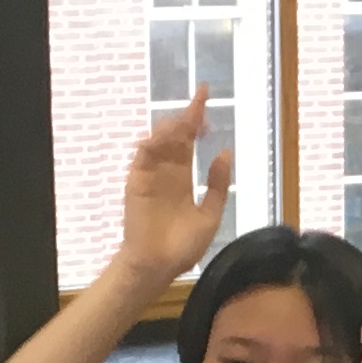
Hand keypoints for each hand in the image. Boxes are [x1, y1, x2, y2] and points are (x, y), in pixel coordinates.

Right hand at [112, 90, 237, 287]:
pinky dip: (153, 142)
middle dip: (187, 115)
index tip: (204, 95)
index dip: (196, 118)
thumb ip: (218, 186)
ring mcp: (150, 174)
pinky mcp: (136, 181)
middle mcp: (166, 171)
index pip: (189, 140)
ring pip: (160, 140)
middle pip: (176, 134)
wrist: (158, 267)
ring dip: (173, 126)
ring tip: (188, 118)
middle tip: (200, 99)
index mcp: (183, 177)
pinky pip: (143, 155)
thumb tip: (224, 153)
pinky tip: (166, 135)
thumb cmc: (182, 247)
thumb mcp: (211, 215)